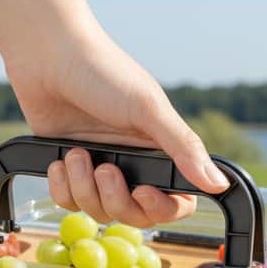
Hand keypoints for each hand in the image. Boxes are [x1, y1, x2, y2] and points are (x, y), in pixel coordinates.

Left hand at [5, 18, 228, 225]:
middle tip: (104, 169)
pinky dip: (62, 187)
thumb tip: (220, 182)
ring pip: (98, 209)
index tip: (143, 191)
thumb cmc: (102, 71)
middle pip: (134, 214)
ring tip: (76, 154)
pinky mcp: (68, 168)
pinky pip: (68, 201)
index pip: (175, 201)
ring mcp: (98, 166)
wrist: (46, 53)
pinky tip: (60, 159)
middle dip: (116, 199)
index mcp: (158, 148)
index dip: (162, 207)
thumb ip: (183, 148)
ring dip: (83, 188)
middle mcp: (131, 162)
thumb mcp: (147, 108)